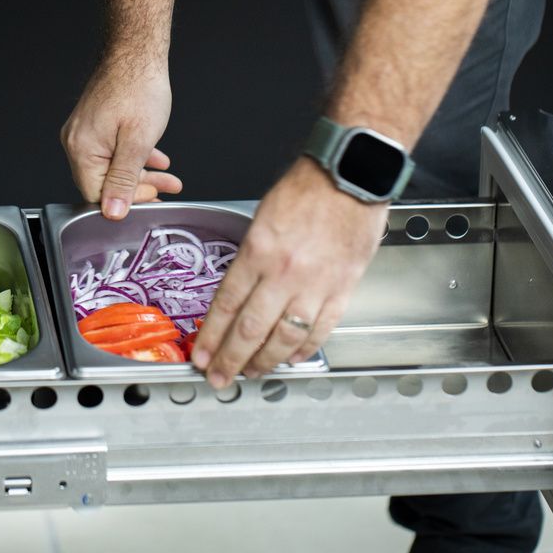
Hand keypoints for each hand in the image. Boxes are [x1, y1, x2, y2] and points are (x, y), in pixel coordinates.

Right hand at [60, 53, 182, 217]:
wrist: (137, 52)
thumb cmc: (139, 87)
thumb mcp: (138, 141)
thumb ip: (124, 180)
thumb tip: (112, 212)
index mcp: (81, 149)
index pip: (97, 194)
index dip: (127, 201)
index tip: (154, 197)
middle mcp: (76, 141)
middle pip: (104, 182)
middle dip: (139, 188)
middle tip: (166, 188)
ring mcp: (84, 132)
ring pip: (111, 166)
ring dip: (141, 173)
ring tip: (168, 176)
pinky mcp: (95, 124)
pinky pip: (112, 151)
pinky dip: (135, 157)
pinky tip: (155, 158)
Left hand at [191, 157, 385, 387]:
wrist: (352, 175)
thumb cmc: (308, 188)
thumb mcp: (261, 218)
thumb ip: (251, 258)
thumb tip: (238, 294)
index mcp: (259, 250)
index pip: (227, 305)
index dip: (211, 337)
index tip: (201, 355)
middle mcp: (285, 273)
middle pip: (250, 330)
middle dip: (230, 360)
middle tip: (218, 377)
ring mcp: (316, 285)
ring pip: (284, 339)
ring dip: (264, 362)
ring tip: (250, 372)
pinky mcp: (343, 289)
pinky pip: (320, 330)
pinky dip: (304, 349)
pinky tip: (291, 357)